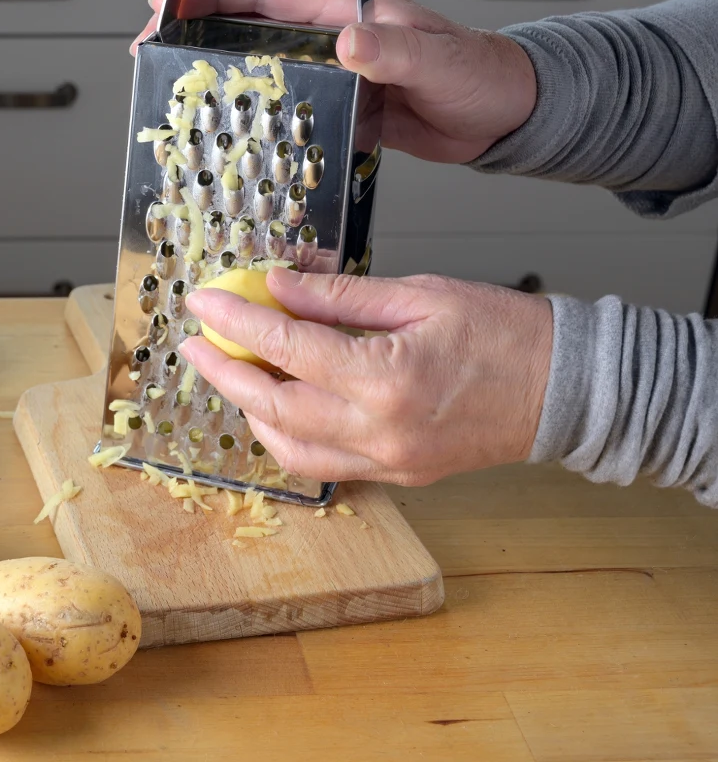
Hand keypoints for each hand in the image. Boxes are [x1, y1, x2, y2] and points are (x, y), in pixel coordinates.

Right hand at [131, 0, 536, 163]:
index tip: (167, 3)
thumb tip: (348, 42)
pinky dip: (255, 119)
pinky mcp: (340, 108)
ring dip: (219, 79)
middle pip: (248, 26)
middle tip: (151, 52)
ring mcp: (333, 73)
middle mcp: (331, 36)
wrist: (507, 116)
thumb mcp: (436, 62)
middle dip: (196, 34)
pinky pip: (287, 109)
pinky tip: (230, 138)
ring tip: (176, 96)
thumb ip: (393, 51)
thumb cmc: (482, 76)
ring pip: (261, 68)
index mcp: (346, 9)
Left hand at [177, 268, 552, 485]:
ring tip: (233, 370)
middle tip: (194, 343)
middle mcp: (379, 430)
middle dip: (223, 372)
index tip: (204, 301)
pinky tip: (277, 404)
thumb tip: (276, 286)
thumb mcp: (418, 294)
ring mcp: (387, 461)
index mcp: (386, 377)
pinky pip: (322, 464)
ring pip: (288, 448)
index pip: (286, 348)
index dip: (236, 322)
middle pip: (272, 406)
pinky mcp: (396, 476)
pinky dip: (287, 436)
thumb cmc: (504, 332)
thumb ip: (338, 297)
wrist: (567, 388)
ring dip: (250, 411)